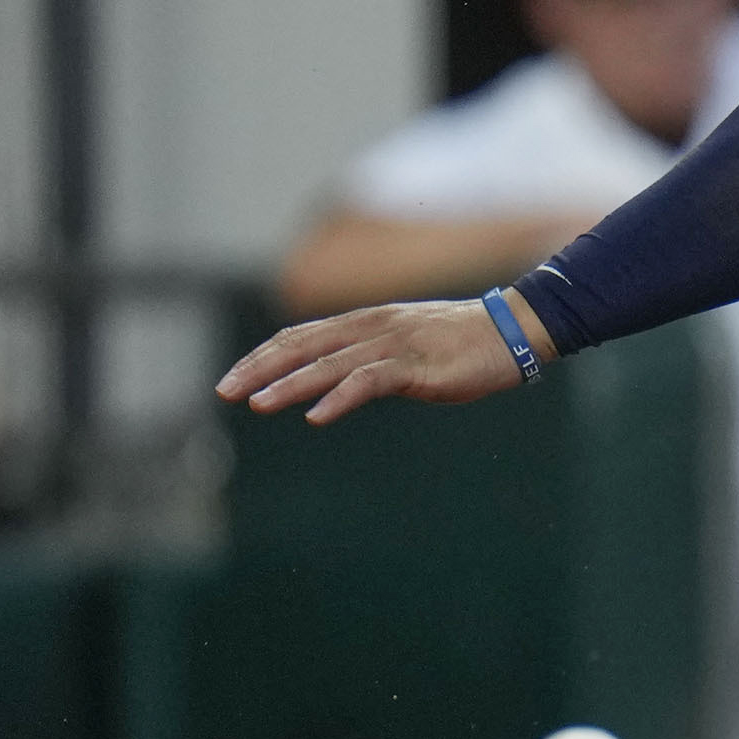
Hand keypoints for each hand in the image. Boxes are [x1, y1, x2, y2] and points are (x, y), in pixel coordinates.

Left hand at [220, 295, 533, 422]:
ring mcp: (394, 344)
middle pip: (303, 345)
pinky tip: (317, 416)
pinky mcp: (417, 364)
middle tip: (224, 392)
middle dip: (260, 368)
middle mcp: (372, 327)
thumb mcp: (406, 346)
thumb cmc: (463, 343)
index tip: (233, 378)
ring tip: (257, 404)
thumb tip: (339, 381)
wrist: (514, 330)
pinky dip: (340, 398)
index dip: (263, 356)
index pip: (301, 335)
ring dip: (290, 384)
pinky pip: (371, 381)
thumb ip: (371, 358)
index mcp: (366, 322)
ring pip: (330, 363)